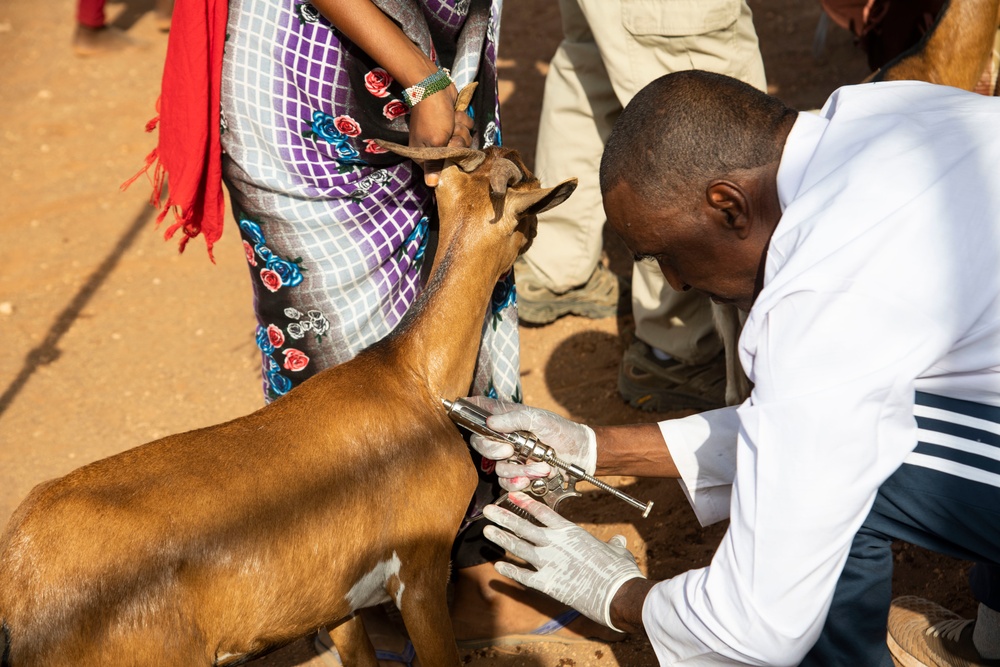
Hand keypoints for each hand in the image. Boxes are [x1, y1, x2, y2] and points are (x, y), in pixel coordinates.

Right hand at [407, 84, 473, 186]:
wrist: (433, 86)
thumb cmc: (432, 116)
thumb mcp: (434, 143)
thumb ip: (435, 165)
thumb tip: (431, 186)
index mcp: (426, 155)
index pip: (446, 168)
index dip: (453, 158)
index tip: (450, 147)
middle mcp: (435, 147)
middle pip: (459, 154)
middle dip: (459, 140)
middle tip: (450, 131)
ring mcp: (446, 135)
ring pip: (465, 140)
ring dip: (461, 128)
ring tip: (451, 119)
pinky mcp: (454, 123)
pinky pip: (467, 127)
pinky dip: (462, 119)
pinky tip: (454, 113)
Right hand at [463, 396, 596, 492]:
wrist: (580, 455)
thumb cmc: (562, 431)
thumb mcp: (540, 419)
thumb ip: (515, 418)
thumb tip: (491, 422)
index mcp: (507, 418)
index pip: (479, 409)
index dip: (466, 409)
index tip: (459, 411)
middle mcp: (504, 437)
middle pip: (479, 442)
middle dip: (492, 450)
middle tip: (509, 451)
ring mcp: (510, 456)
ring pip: (495, 466)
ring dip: (517, 470)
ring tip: (538, 467)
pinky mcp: (517, 474)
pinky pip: (505, 482)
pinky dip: (518, 482)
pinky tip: (531, 479)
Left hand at [483, 492, 644, 630]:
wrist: (616, 593)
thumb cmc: (618, 571)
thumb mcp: (616, 552)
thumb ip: (613, 545)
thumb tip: (618, 541)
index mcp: (570, 532)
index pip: (542, 512)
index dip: (525, 502)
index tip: (512, 496)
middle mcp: (554, 544)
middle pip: (523, 526)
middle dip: (504, 517)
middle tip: (488, 509)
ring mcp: (548, 563)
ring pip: (518, 547)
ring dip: (501, 538)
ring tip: (486, 530)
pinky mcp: (546, 583)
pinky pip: (523, 576)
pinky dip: (510, 570)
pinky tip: (498, 565)